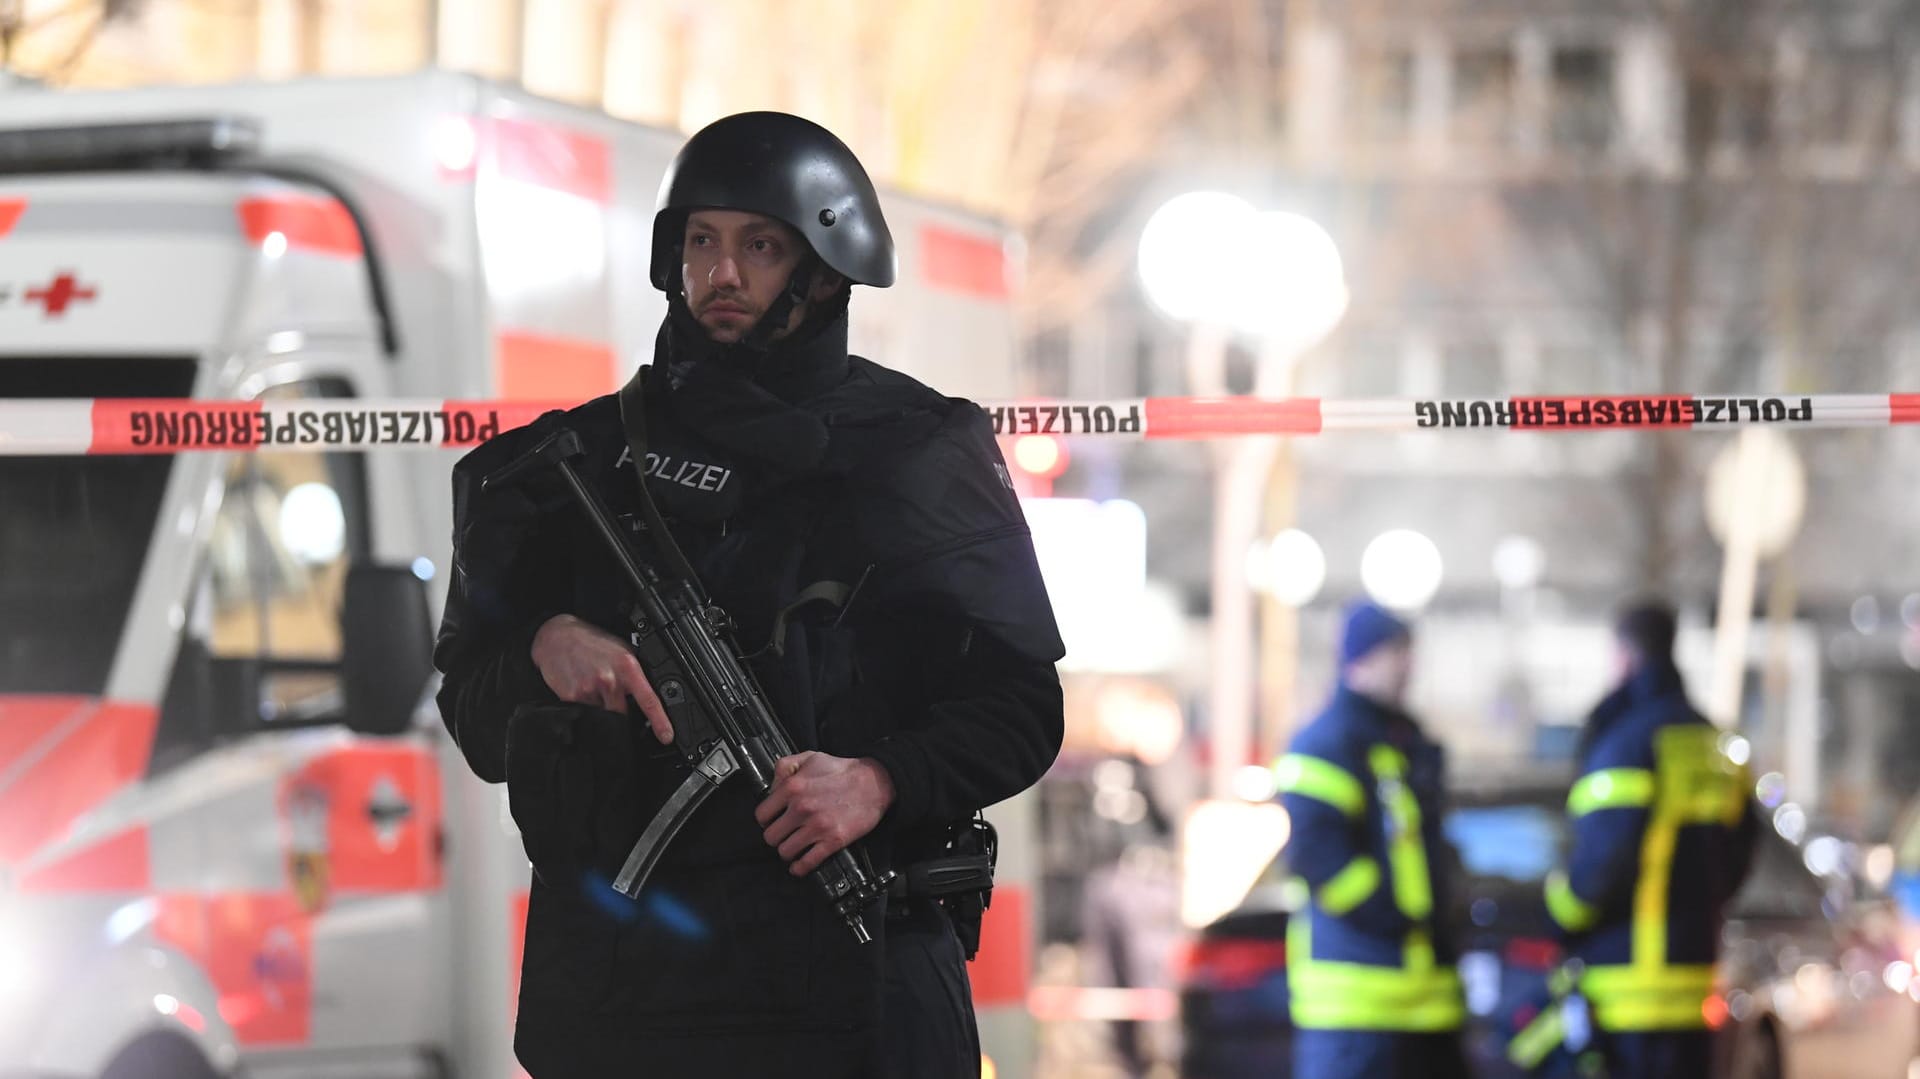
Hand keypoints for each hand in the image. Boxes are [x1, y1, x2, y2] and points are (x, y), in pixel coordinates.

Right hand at [530, 614, 671, 743]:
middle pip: (623, 714)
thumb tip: (650, 695)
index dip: (660, 722)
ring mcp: (589, 690)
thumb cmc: (592, 643)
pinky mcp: (571, 697)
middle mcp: (609, 680)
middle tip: (612, 695)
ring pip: (603, 714)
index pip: (648, 700)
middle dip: (622, 711)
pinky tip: (582, 686)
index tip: (666, 736)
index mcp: (627, 667)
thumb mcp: (621, 651)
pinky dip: (586, 703)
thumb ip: (635, 675)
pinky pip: (584, 711)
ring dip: (601, 706)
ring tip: (594, 685)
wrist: (557, 636)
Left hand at [753, 752, 895, 876]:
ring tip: (793, 846)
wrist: (875, 782)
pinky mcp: (833, 841)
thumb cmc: (843, 771)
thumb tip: (771, 787)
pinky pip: (807, 863)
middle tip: (784, 834)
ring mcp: (817, 826)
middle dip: (776, 837)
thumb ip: (784, 767)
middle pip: (771, 837)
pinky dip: (800, 868)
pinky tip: (799, 865)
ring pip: (785, 852)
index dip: (766, 819)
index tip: (772, 821)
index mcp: (793, 787)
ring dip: (787, 851)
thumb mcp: (810, 757)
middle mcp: (802, 808)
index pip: (762, 815)